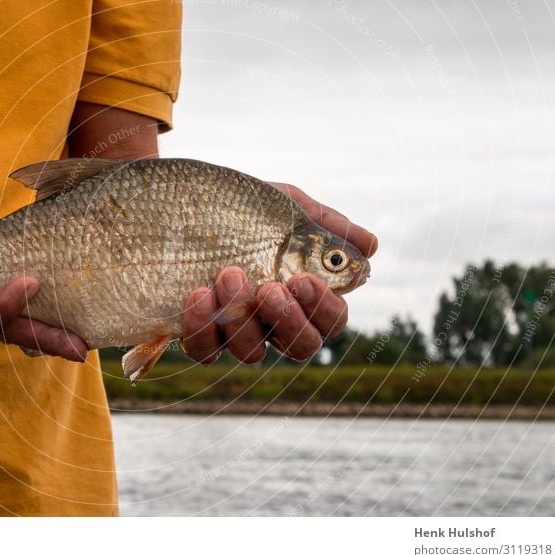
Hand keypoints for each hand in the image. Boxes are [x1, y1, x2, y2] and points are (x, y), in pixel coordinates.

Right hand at [0, 164, 87, 361]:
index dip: (1, 306)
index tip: (30, 283)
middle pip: (0, 329)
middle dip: (40, 338)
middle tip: (78, 349)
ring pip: (13, 324)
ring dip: (48, 334)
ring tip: (81, 344)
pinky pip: (18, 306)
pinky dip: (43, 315)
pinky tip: (71, 324)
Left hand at [181, 183, 376, 364]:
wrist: (184, 201)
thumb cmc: (241, 207)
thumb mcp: (284, 206)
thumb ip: (324, 224)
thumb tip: (370, 246)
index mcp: (302, 294)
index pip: (330, 321)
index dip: (323, 309)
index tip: (302, 278)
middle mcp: (273, 320)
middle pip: (302, 347)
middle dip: (289, 320)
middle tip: (269, 288)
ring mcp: (235, 330)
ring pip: (252, 353)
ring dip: (243, 319)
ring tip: (228, 275)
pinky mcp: (198, 333)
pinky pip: (205, 351)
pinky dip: (203, 328)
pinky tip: (198, 293)